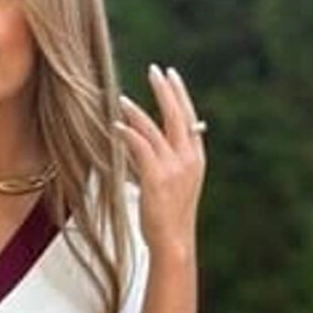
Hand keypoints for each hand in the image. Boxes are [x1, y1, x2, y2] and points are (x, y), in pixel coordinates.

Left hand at [116, 64, 206, 256]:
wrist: (174, 243)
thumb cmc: (171, 217)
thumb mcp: (176, 185)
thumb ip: (168, 162)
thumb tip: (148, 144)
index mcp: (196, 159)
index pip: (190, 118)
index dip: (180, 95)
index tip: (171, 75)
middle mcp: (188, 159)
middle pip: (178, 115)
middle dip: (165, 90)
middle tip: (155, 69)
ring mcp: (174, 168)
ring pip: (155, 128)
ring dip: (137, 111)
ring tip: (122, 99)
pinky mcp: (157, 178)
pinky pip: (140, 147)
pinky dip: (128, 133)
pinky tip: (116, 126)